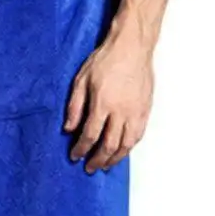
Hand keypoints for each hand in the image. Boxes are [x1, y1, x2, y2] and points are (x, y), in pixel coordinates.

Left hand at [64, 31, 153, 173]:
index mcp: (102, 104)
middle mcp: (121, 112)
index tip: (74, 156)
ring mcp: (136, 112)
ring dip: (115, 159)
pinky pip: (138, 136)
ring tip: (105, 166)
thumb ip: (75, 106)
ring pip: (126, 145)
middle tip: (89, 167)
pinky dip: (129, 148)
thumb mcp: (81, 79)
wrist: (132, 48)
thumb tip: (68, 129)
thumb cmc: (105, 60)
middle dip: (97, 159)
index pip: (90, 135)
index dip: (81, 149)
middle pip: (109, 145)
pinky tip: (122, 152)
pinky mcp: (146, 110)